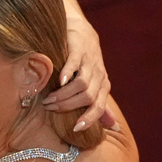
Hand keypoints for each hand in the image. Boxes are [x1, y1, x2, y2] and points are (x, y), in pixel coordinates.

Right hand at [42, 15, 117, 131]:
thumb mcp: (95, 85)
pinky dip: (67, 74)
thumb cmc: (86, 63)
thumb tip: (114, 128)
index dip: (89, 118)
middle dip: (67, 106)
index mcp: (103, 86)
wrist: (82, 33)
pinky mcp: (80, 51)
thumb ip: (101, 106)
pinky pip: (75, 64)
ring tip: (48, 99)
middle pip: (87, 97)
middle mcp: (99, 76)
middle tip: (49, 108)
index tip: (75, 129)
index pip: (98, 107)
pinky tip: (58, 81)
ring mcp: (90, 63)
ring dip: (63, 95)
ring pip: (81, 84)